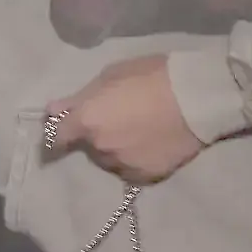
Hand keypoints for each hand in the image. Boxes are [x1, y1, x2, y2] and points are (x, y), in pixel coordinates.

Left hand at [47, 54, 204, 183]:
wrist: (198, 97)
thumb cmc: (153, 77)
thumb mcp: (111, 75)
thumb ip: (79, 97)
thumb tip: (54, 111)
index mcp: (86, 120)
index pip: (56, 139)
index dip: (60, 135)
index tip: (66, 131)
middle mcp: (99, 147)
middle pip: (87, 147)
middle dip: (95, 136)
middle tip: (119, 121)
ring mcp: (122, 164)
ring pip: (109, 160)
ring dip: (116, 149)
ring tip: (139, 132)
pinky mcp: (146, 175)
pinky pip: (131, 170)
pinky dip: (136, 160)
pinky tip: (151, 145)